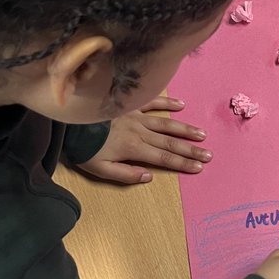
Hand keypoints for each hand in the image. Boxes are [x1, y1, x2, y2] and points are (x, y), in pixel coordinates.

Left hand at [78, 97, 210, 184]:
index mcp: (133, 149)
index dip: (182, 164)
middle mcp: (139, 132)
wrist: (69, 120)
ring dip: (185, 130)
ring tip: (202, 135)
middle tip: (209, 155)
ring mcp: (135, 116)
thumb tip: (148, 176)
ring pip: (166, 124)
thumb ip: (124, 174)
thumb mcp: (99, 169)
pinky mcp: (130, 104)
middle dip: (191, 150)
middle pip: (170, 143)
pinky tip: (181, 105)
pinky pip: (151, 102)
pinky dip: (167, 103)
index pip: (164, 159)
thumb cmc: (82, 147)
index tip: (199, 167)